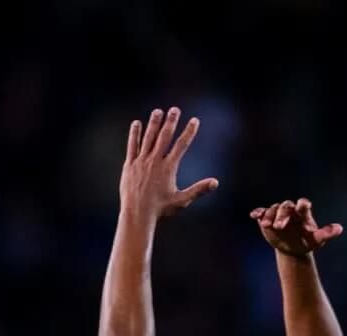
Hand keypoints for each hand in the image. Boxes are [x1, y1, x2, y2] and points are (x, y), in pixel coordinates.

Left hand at [119, 107, 218, 222]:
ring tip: (158, 112)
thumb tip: (216, 183)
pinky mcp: (130, 165)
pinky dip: (135, 134)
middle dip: (171, 122)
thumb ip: (198, 189)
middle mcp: (155, 161)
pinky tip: (136, 123)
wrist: (137, 214)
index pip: (181, 145)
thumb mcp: (182, 200)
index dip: (189, 132)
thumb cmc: (160, 209)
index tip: (194, 121)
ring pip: (148, 138)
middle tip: (175, 110)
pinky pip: (132, 146)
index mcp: (168, 168)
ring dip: (154, 124)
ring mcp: (141, 162)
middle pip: (164, 136)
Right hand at [251, 197, 343, 257]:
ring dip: (270, 216)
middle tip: (279, 227)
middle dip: (282, 215)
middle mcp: (290, 211)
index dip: (303, 205)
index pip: (303, 204)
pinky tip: (254, 216)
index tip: (303, 207)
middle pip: (286, 207)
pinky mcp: (267, 218)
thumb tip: (340, 229)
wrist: (292, 248)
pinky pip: (262, 213)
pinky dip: (258, 213)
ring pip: (273, 209)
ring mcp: (278, 213)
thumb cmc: (306, 242)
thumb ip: (326, 234)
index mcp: (303, 213)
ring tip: (267, 226)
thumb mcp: (316, 240)